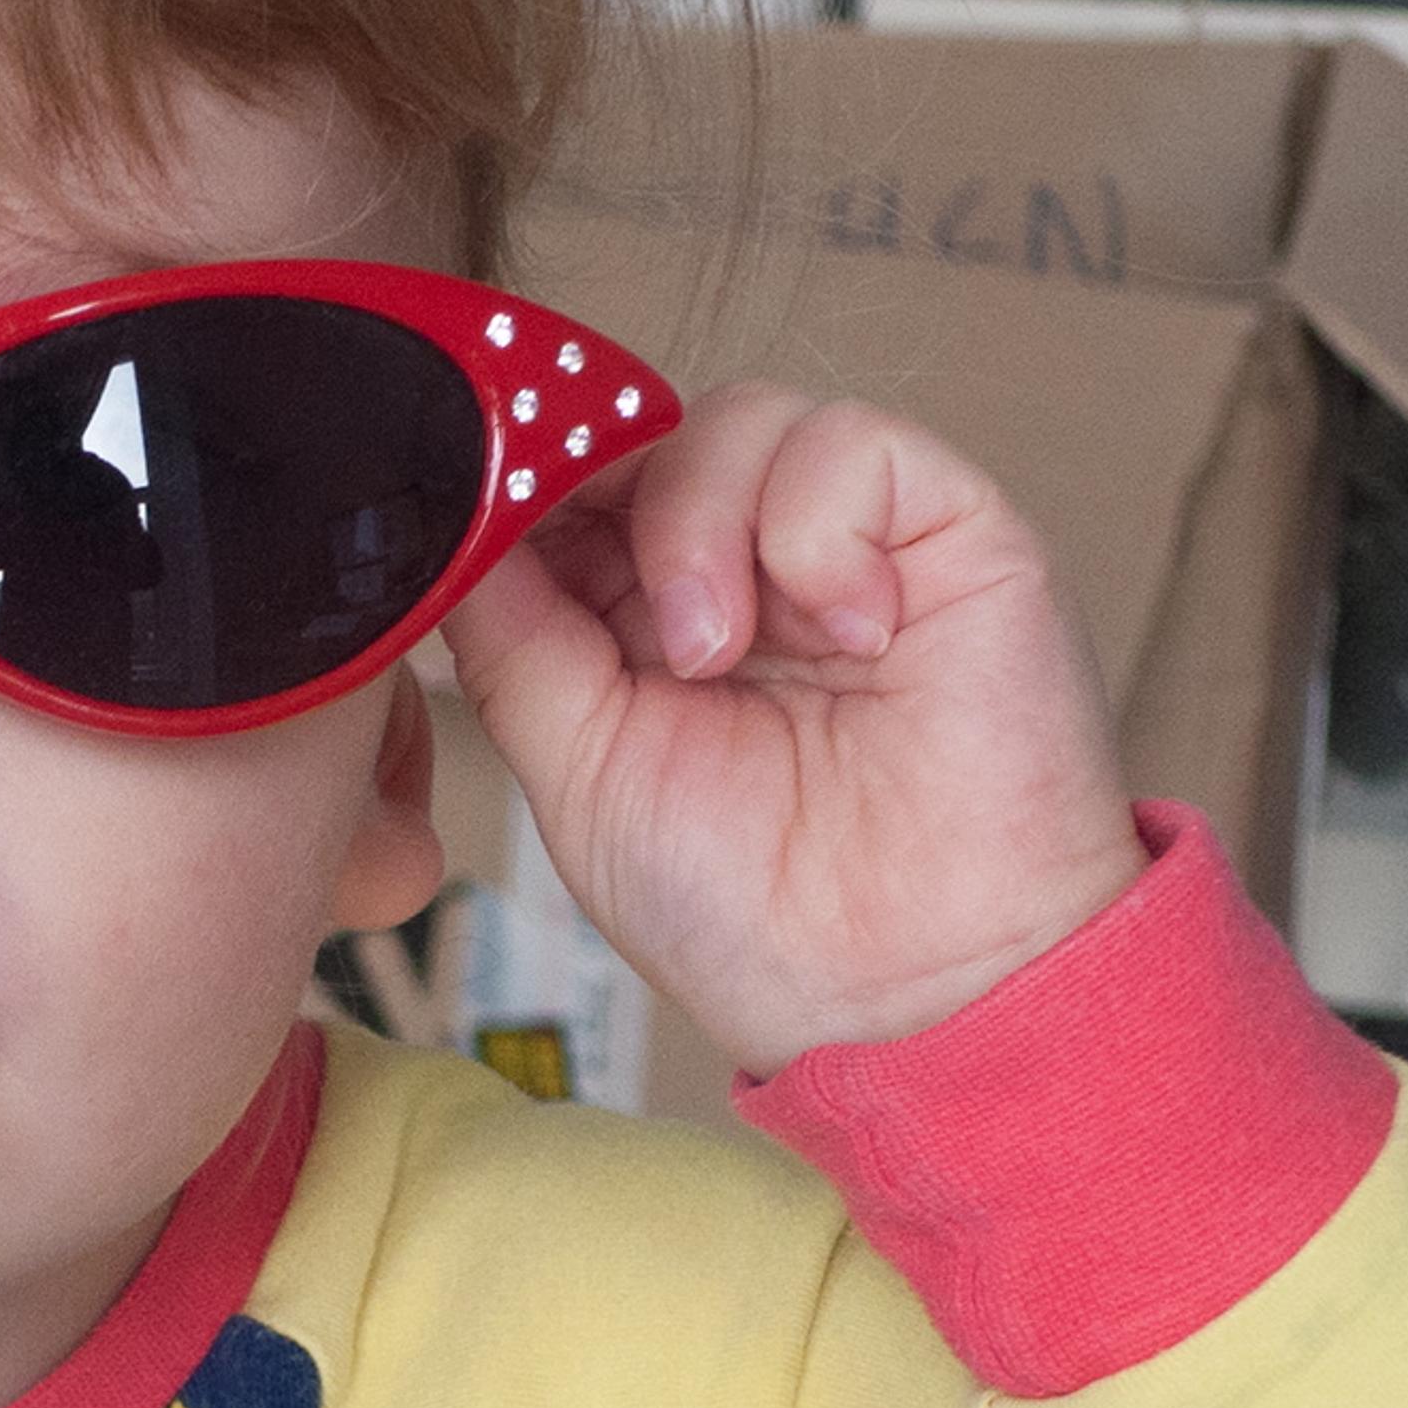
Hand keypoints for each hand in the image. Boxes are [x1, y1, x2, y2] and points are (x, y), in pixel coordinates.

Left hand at [438, 384, 1149, 1077]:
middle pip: (642, 429)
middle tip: (614, 618)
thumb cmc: (746, 907)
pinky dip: (820, 529)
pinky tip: (850, 632)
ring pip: (738, 415)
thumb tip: (455, 524)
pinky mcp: (952, 529)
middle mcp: (742, 562)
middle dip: (601, 496)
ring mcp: (845, 540)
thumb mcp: (576, 766)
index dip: (523, 484)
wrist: (903, 992)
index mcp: (640, 614)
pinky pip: (855, 443)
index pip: (568, 483)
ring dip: (699, 524)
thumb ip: (512, 637)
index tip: (489, 530)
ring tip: (718, 653)